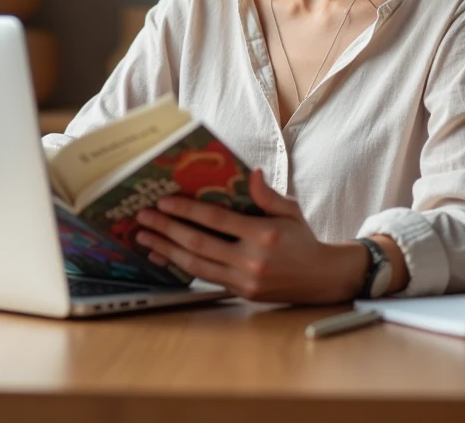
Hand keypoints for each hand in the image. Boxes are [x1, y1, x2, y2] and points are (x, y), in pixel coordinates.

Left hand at [134, 168, 368, 303]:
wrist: (321, 278)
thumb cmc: (302, 239)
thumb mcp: (290, 211)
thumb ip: (267, 195)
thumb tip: (251, 173)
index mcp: (264, 235)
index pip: (217, 220)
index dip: (188, 210)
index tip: (164, 201)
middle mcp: (251, 260)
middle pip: (199, 243)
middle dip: (166, 229)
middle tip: (143, 217)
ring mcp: (244, 280)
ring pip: (196, 264)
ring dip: (166, 250)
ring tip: (145, 237)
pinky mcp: (240, 292)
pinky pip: (204, 277)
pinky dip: (181, 266)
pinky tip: (164, 256)